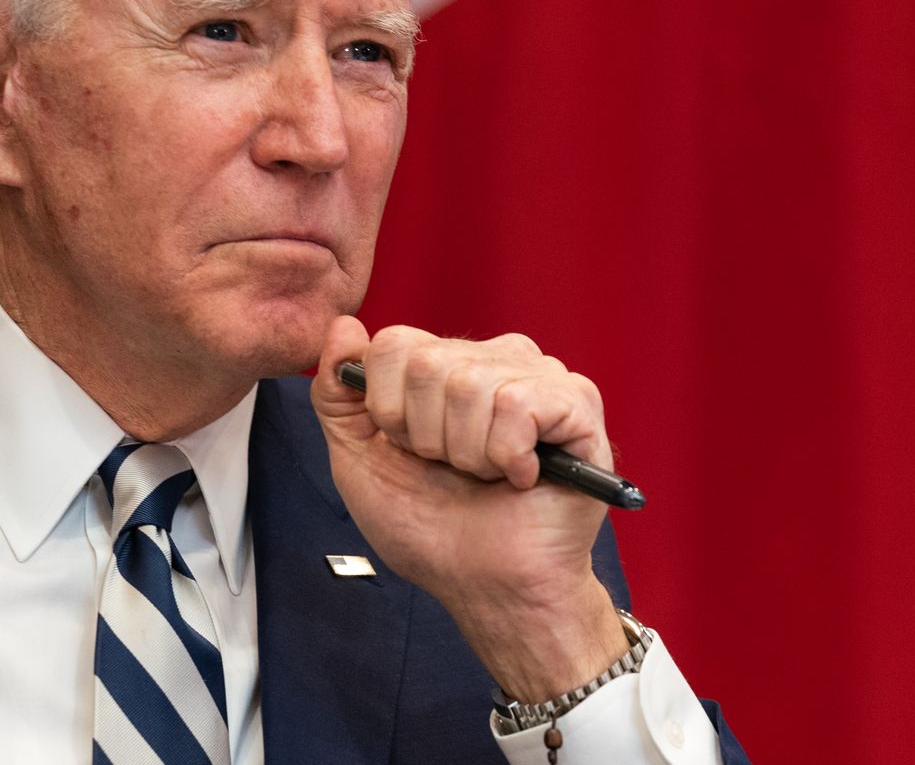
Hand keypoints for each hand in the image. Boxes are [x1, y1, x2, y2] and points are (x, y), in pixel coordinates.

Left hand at [312, 316, 627, 701]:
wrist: (486, 586)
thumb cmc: (431, 527)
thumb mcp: (359, 459)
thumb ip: (337, 394)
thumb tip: (341, 327)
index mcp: (446, 364)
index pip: (394, 342)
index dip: (389, 410)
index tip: (410, 451)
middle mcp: (494, 358)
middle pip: (427, 363)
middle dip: (428, 437)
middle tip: (455, 470)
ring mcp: (540, 377)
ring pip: (471, 384)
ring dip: (469, 453)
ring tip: (489, 476)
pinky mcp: (577, 404)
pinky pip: (518, 405)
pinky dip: (508, 456)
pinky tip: (522, 476)